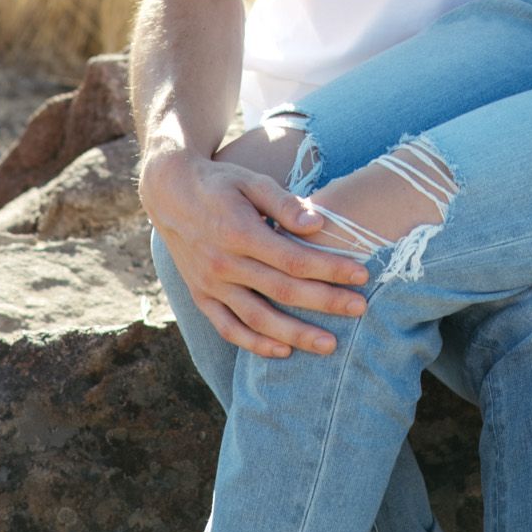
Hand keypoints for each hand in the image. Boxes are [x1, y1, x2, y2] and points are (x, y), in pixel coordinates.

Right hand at [140, 144, 369, 358]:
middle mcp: (224, 263)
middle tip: (360, 309)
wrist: (169, 193)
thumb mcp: (252, 181)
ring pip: (257, 318)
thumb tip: (319, 223)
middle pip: (282, 291)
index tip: (361, 275)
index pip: (293, 259)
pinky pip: (229, 328)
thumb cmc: (220, 183)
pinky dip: (255, 343)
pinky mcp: (201, 296)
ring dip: (295, 334)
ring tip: (330, 344)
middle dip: (325, 302)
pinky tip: (283, 351)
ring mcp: (210, 284)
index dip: (329, 269)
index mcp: (240, 232)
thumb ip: (284, 204)